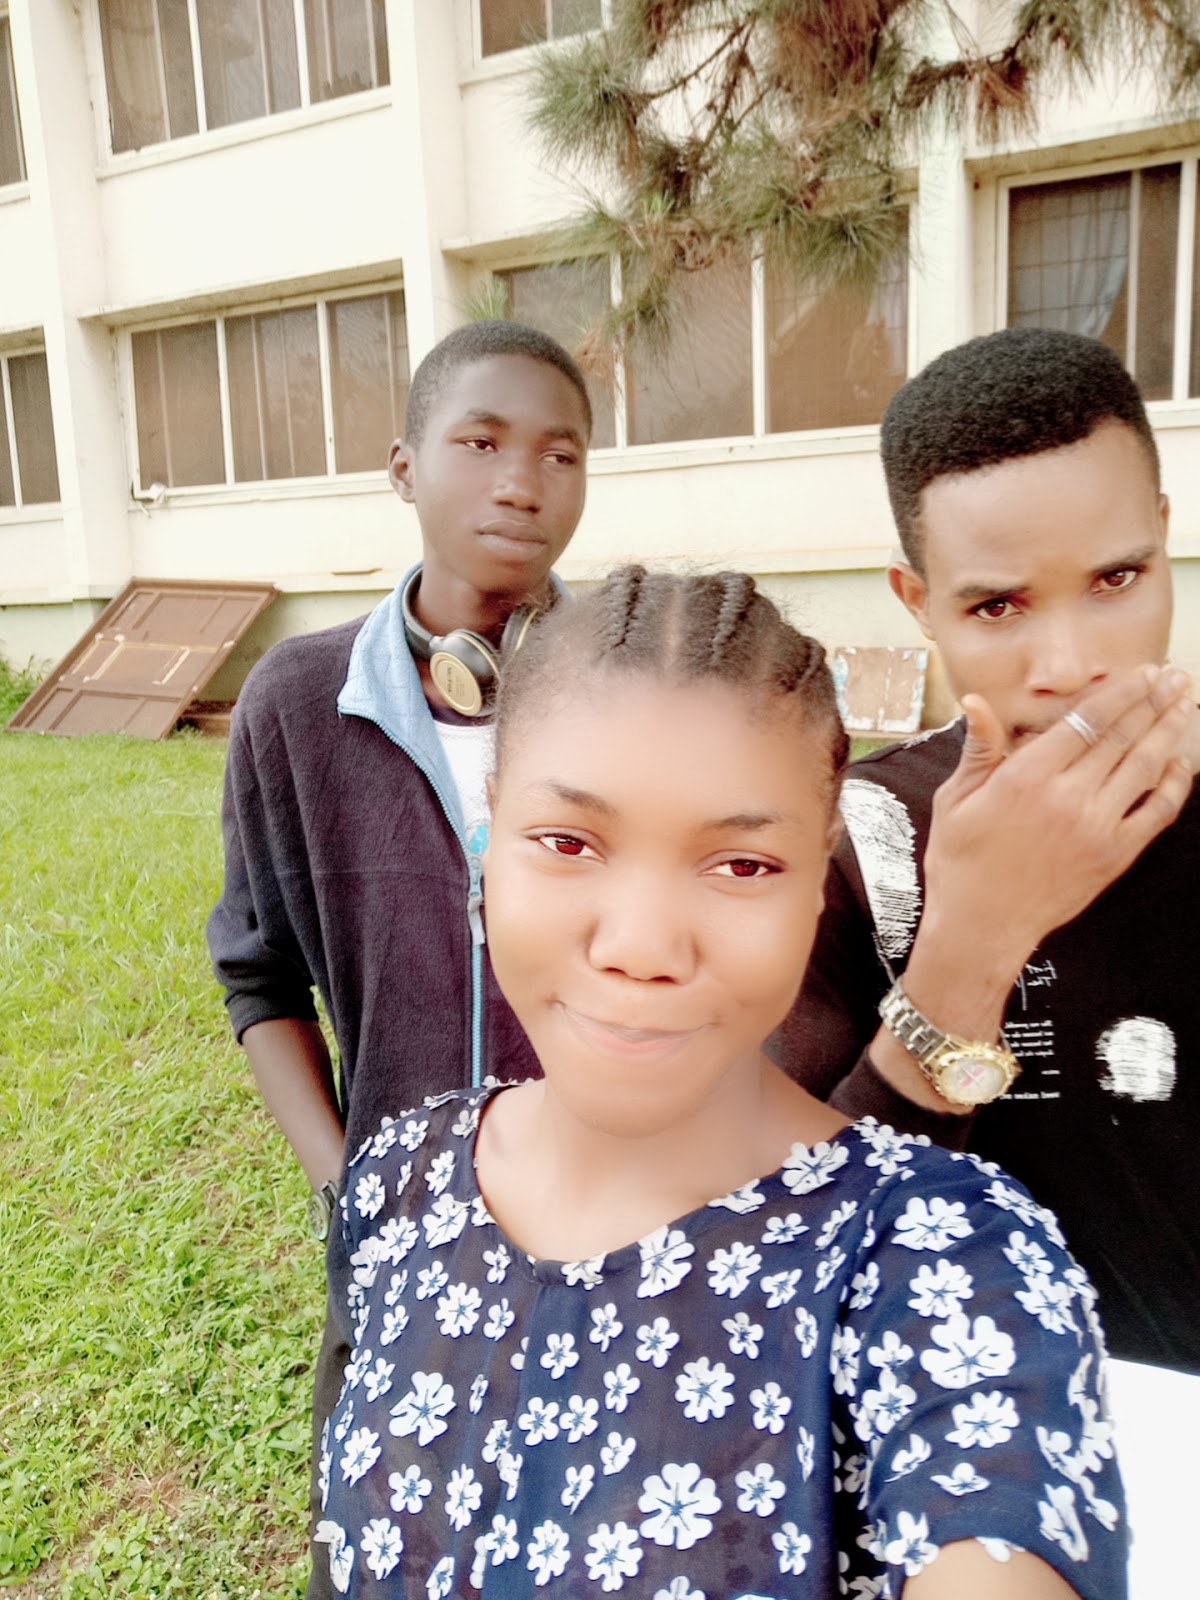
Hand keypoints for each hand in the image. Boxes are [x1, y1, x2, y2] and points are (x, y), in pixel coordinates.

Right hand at [922, 664, 1192, 991]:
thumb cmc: (962, 862)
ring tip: (1185, 705)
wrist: (981, 927)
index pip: (1085, 721)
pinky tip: (1180, 763)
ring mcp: (1095, 827)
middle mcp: (1066, 797)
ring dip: (1169, 731)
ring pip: (1144, 767)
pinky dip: (1173, 785)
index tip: (1141, 673)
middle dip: (1152, 701)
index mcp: (1025, 778)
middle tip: (1173, 677)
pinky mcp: (1113, 855)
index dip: (1119, 693)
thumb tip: (977, 703)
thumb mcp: (955, 800)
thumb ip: (978, 750)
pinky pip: (1155, 813)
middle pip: (1121, 736)